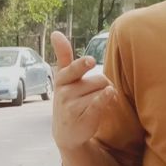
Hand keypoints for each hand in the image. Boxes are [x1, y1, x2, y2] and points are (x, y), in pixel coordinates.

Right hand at [51, 31, 116, 150]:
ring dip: (107, 95)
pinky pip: (99, 102)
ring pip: (103, 90)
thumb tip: (55, 32)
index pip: (72, 68)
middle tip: (98, 91)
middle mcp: (65, 92)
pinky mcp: (83, 117)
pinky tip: (110, 95)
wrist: (67, 133)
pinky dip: (106, 98)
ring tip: (97, 102)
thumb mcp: (64, 78)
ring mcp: (73, 106)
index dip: (82, 65)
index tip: (90, 61)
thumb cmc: (70, 99)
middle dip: (104, 83)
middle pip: (100, 79)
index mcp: (62, 79)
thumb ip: (63, 56)